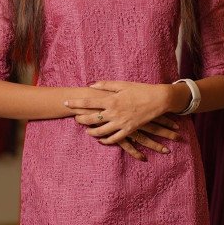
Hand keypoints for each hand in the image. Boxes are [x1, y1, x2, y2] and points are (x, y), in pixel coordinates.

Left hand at [63, 81, 179, 159]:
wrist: (158, 100)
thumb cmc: (140, 89)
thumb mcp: (123, 84)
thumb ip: (106, 85)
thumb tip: (92, 85)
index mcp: (111, 100)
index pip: (88, 102)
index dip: (75, 103)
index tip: (65, 103)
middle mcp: (114, 112)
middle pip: (91, 118)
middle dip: (80, 119)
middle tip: (74, 118)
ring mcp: (121, 122)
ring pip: (101, 131)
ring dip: (91, 132)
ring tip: (86, 131)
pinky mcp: (129, 130)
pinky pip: (114, 138)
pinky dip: (106, 140)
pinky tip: (100, 139)